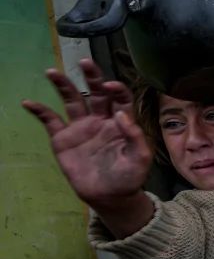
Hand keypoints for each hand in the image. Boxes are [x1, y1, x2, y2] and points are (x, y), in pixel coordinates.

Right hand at [22, 59, 151, 207]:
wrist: (110, 196)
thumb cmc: (129, 177)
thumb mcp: (140, 158)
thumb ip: (134, 136)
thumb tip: (121, 114)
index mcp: (121, 122)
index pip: (120, 99)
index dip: (116, 89)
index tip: (110, 85)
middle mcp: (100, 119)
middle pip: (95, 92)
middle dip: (91, 76)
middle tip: (84, 62)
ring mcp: (81, 127)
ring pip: (72, 100)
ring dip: (63, 85)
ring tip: (52, 72)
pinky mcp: (64, 138)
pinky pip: (50, 120)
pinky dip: (40, 111)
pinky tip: (29, 103)